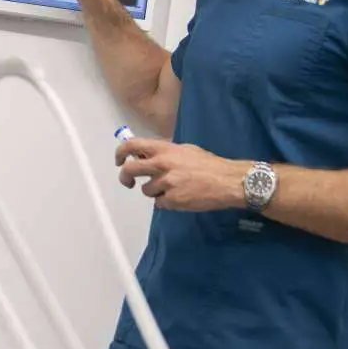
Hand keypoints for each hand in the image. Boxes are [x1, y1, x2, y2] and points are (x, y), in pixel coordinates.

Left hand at [115, 138, 248, 211]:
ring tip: (172, 189)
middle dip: (125, 178)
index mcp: (165, 149)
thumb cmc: (209, 164)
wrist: (228, 181)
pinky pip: (159, 203)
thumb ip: (165, 152)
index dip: (120, 153)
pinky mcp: (172, 200)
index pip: (132, 146)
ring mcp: (166, 183)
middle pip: (130, 170)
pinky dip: (166, 202)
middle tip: (128, 182)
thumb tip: (147, 156)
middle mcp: (162, 164)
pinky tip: (180, 197)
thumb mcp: (185, 150)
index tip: (119, 161)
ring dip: (154, 191)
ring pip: (146, 190)